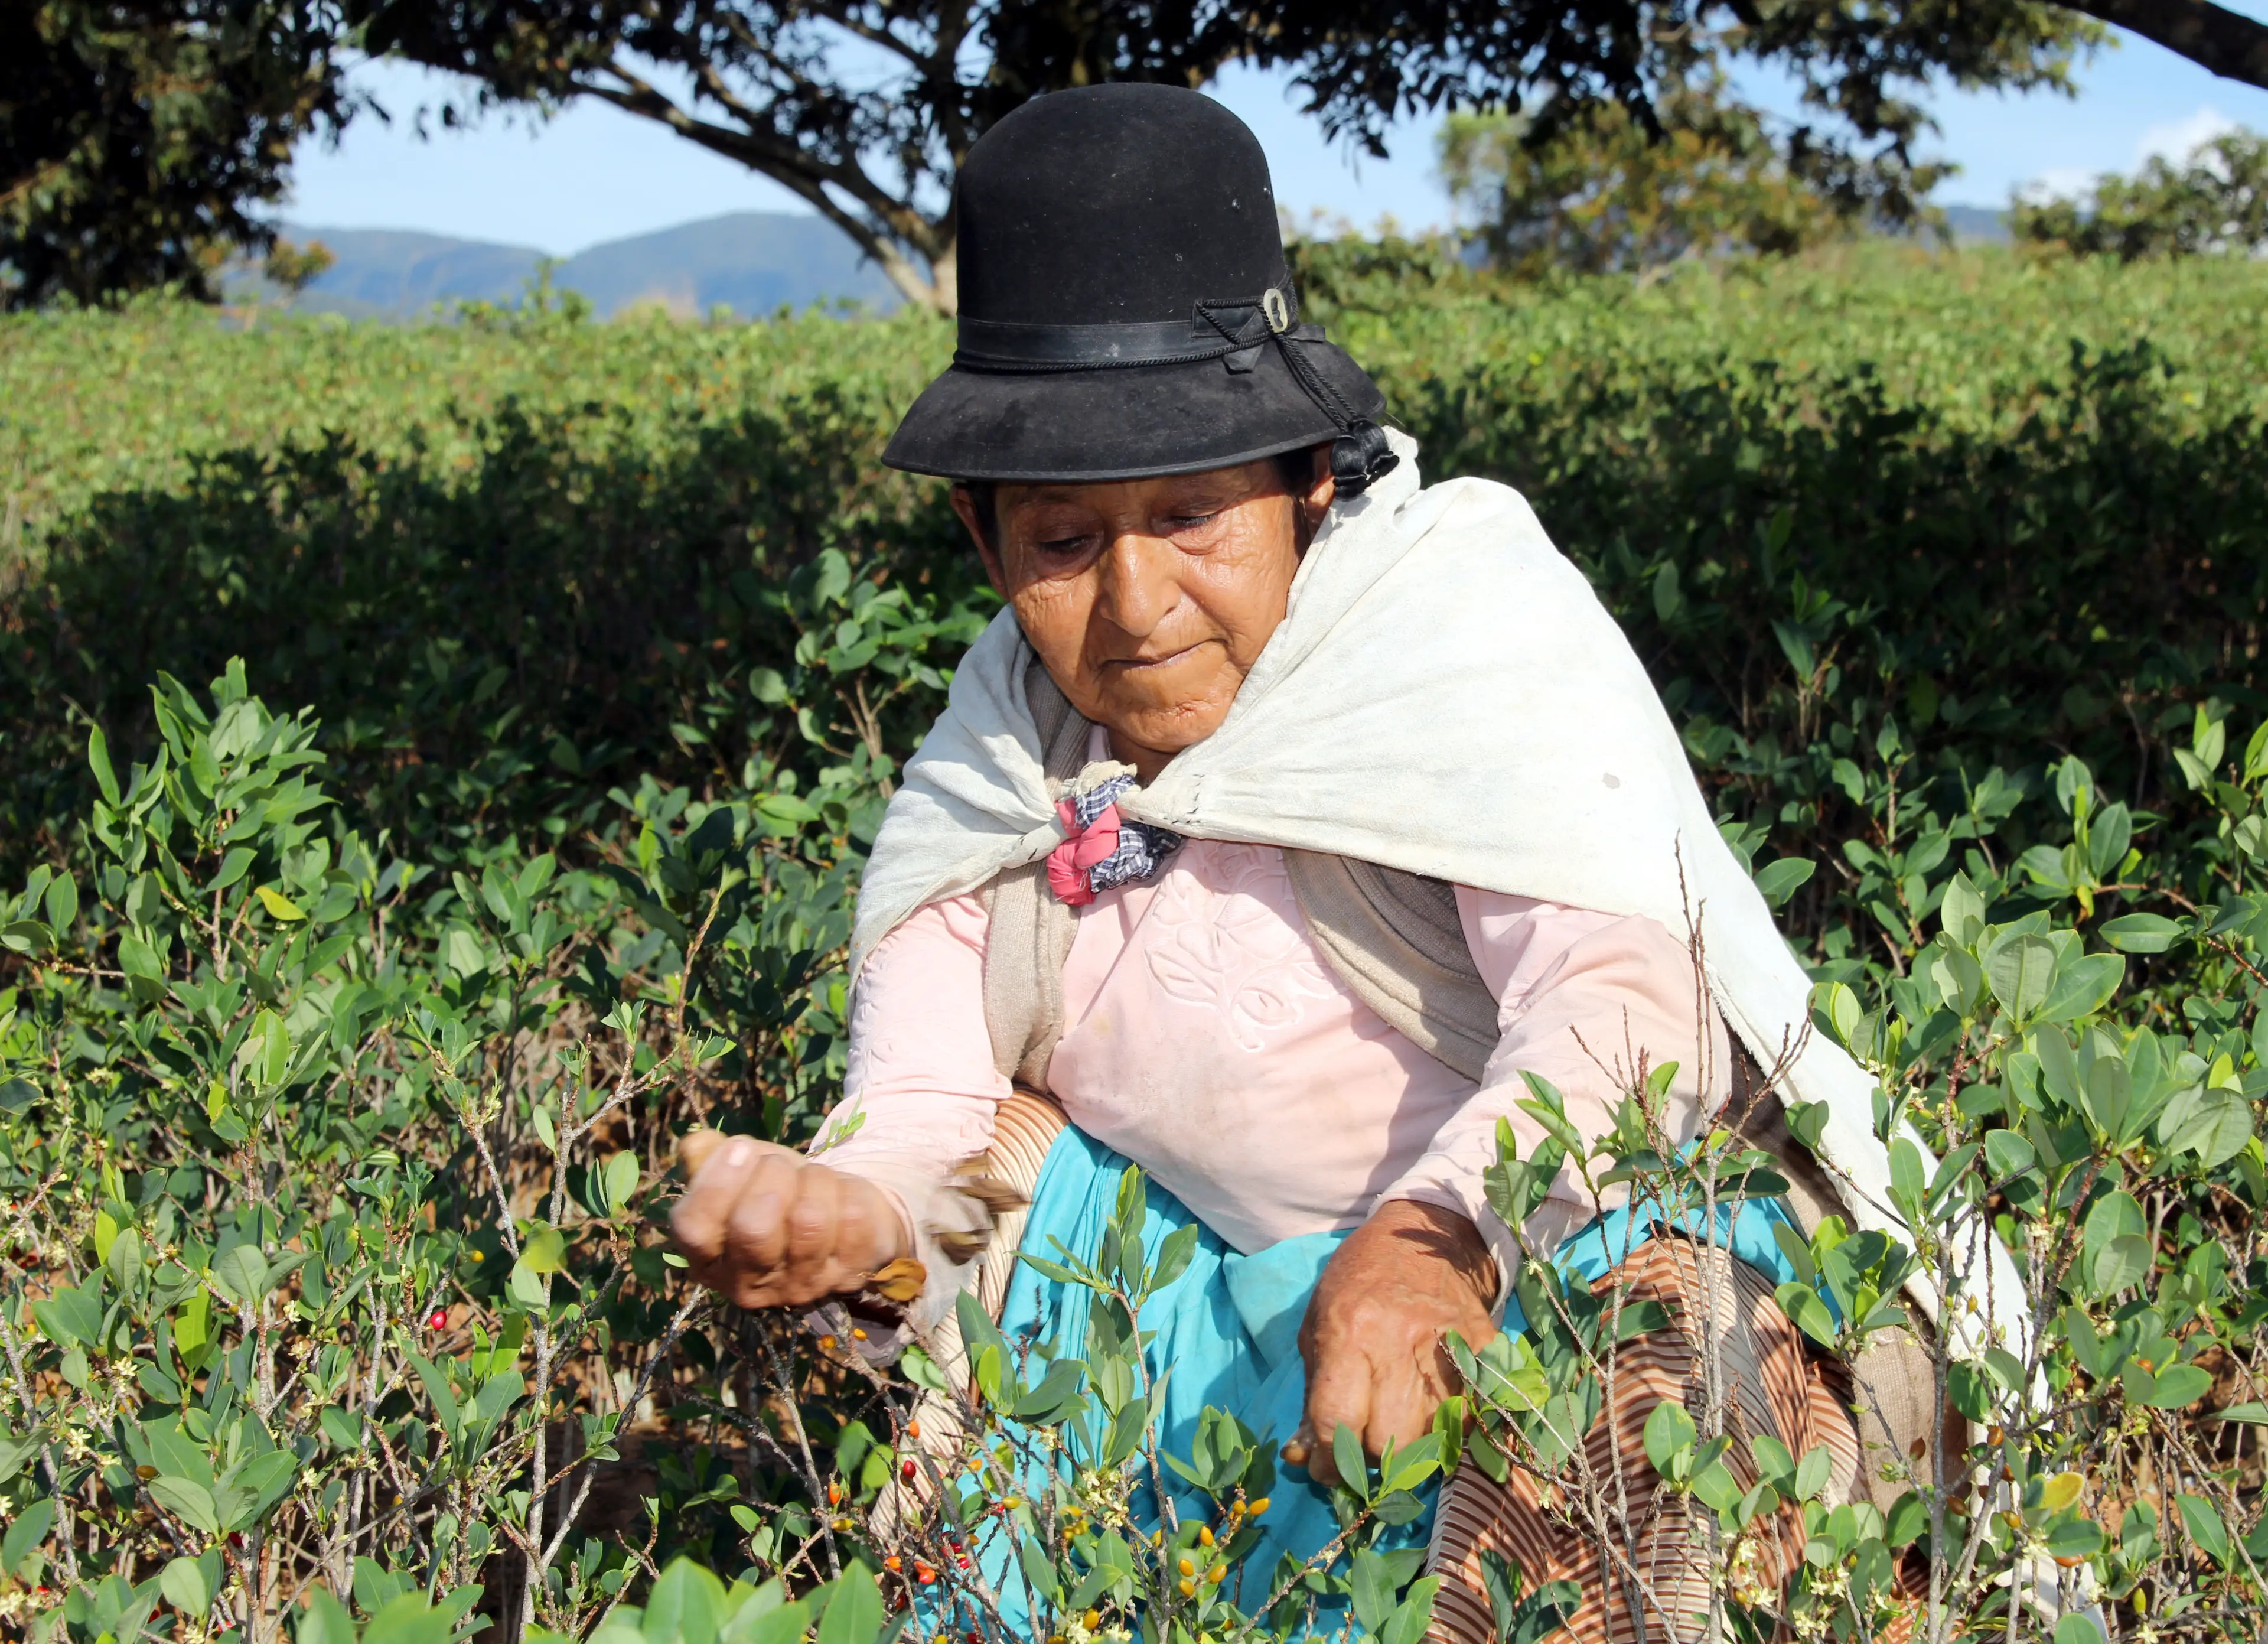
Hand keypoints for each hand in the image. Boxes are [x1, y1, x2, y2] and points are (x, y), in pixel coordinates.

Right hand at [672, 1130, 909, 1308]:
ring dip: (815, 1179)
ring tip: (814, 1178)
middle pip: (753, 1229)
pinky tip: (842, 1195)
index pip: (696, 1229)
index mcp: (709, 1259)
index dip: (716, 1185)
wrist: (837, 1209)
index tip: (741, 1148)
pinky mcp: (851, 1274)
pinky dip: (850, 1189)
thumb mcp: (740, 1169)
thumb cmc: (776, 1189)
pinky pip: (853, 1219)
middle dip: (772, 1177)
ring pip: (809, 1220)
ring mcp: (803, 1286)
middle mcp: (751, 1285)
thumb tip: (698, 1146)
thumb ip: (709, 1154)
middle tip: (780, 1166)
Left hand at [1287, 1199, 1496, 1486]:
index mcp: (1349, 1334)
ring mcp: (1449, 1349)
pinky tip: (1432, 1414)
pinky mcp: (1484, 1351)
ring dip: (1411, 1448)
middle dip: (1372, 1457)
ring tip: (1397, 1427)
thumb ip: (1311, 1394)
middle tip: (1365, 1442)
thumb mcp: (1317, 1326)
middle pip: (1389, 1443)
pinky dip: (1450, 1429)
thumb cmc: (1358, 1281)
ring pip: (1432, 1440)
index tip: (1324, 1468)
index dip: (1327, 1460)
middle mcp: (1399, 1344)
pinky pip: (1470, 1418)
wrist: (1424, 1235)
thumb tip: (1304, 1457)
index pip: (1336, 1422)